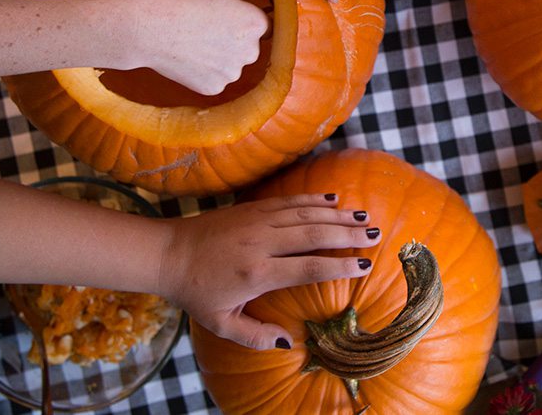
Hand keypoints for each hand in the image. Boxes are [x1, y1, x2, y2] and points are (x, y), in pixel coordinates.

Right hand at [119, 0, 268, 95]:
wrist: (147, 28)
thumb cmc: (178, 3)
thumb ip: (233, 8)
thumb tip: (236, 17)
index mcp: (255, 23)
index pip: (260, 26)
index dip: (242, 23)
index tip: (227, 22)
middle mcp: (251, 51)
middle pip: (248, 48)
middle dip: (233, 43)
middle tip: (206, 35)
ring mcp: (232, 73)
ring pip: (230, 66)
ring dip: (218, 60)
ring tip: (191, 46)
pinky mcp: (214, 88)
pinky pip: (214, 80)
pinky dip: (202, 73)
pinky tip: (186, 61)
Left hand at [159, 194, 379, 349]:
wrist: (167, 253)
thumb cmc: (196, 293)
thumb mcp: (221, 323)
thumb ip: (254, 336)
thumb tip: (289, 341)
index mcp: (256, 273)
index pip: (307, 268)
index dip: (338, 267)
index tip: (363, 266)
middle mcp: (260, 242)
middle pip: (313, 235)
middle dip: (347, 235)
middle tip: (374, 236)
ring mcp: (256, 221)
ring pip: (304, 214)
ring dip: (336, 216)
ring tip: (364, 218)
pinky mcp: (251, 208)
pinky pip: (288, 201)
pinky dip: (313, 200)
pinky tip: (333, 201)